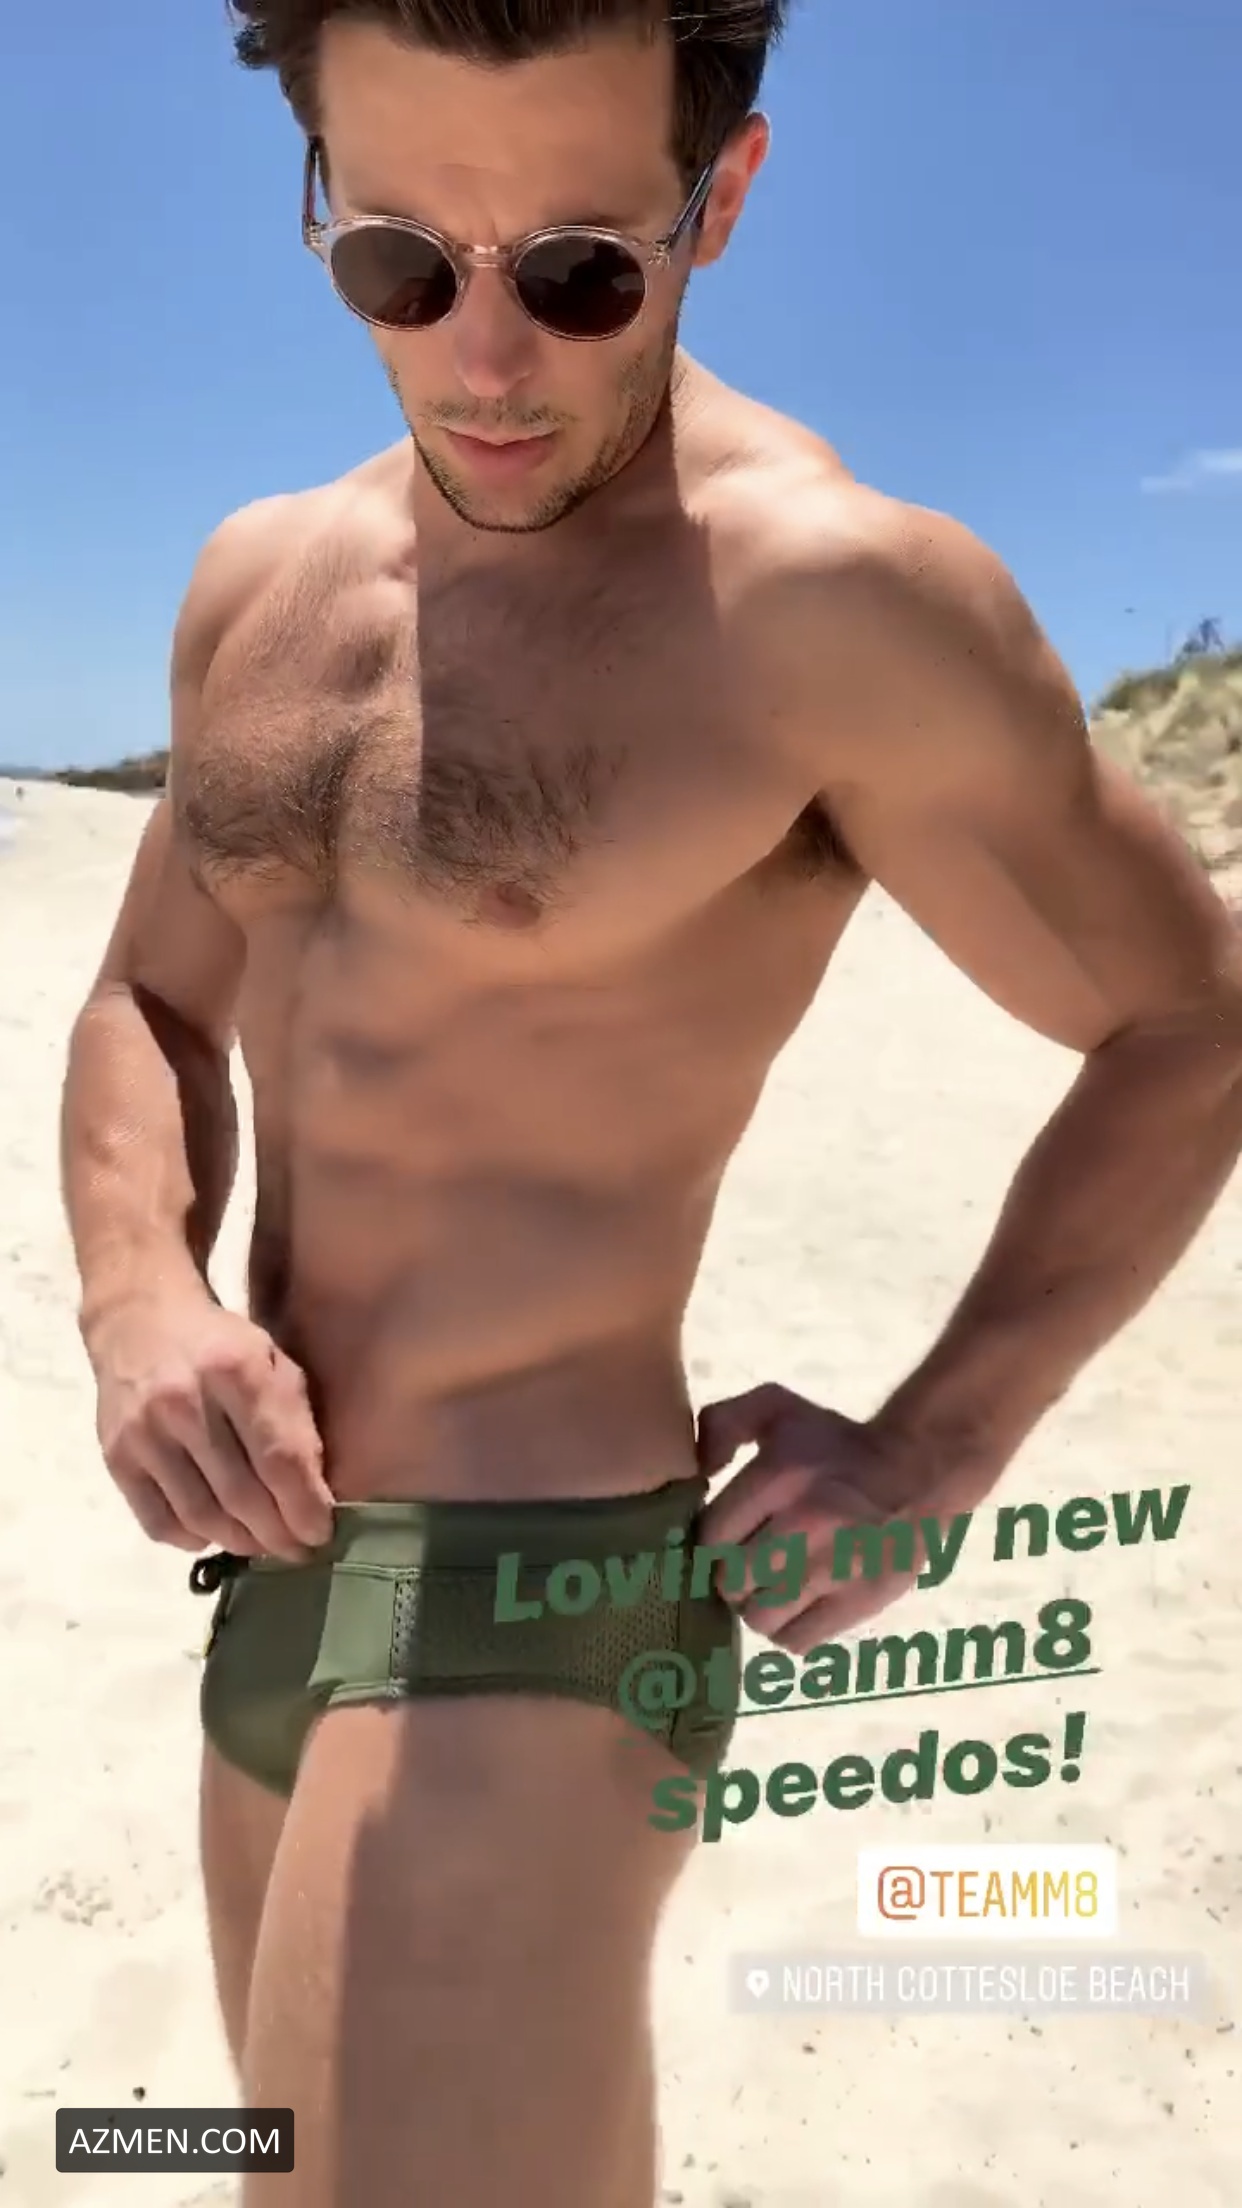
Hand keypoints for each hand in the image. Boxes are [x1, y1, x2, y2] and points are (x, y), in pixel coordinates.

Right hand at [90, 1290, 334, 1562]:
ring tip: (264, 1546)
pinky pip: (158, 1521)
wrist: (140, 1320)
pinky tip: (215, 1534)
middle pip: (241, 1494)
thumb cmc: (222, 1343)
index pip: (278, 1458)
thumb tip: (314, 1494)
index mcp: (236, 1370)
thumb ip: (295, 1420)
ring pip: (201, 1516)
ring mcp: (144, 1432)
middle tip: (299, 1550)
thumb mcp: (272, 1361)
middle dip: (278, 1534)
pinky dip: (194, 1539)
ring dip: (240, 1543)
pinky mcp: (117, 1456)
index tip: (322, 1532)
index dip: (304, 1506)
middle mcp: (185, 1403)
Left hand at [696, 1382, 959, 1651]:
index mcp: (780, 1476)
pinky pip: (796, 1639)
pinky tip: (797, 1603)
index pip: (713, 1536)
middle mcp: (806, 1525)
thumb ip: (722, 1422)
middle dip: (732, 1575)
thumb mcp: (777, 1407)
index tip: (728, 1534)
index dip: (713, 1540)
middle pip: (732, 1582)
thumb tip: (700, 1471)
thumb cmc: (835, 1444)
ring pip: (760, 1617)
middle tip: (748, 1563)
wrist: (917, 1470)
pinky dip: (789, 1628)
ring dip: (758, 1605)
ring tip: (772, 1585)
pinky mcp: (860, 1601)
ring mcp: (835, 1568)